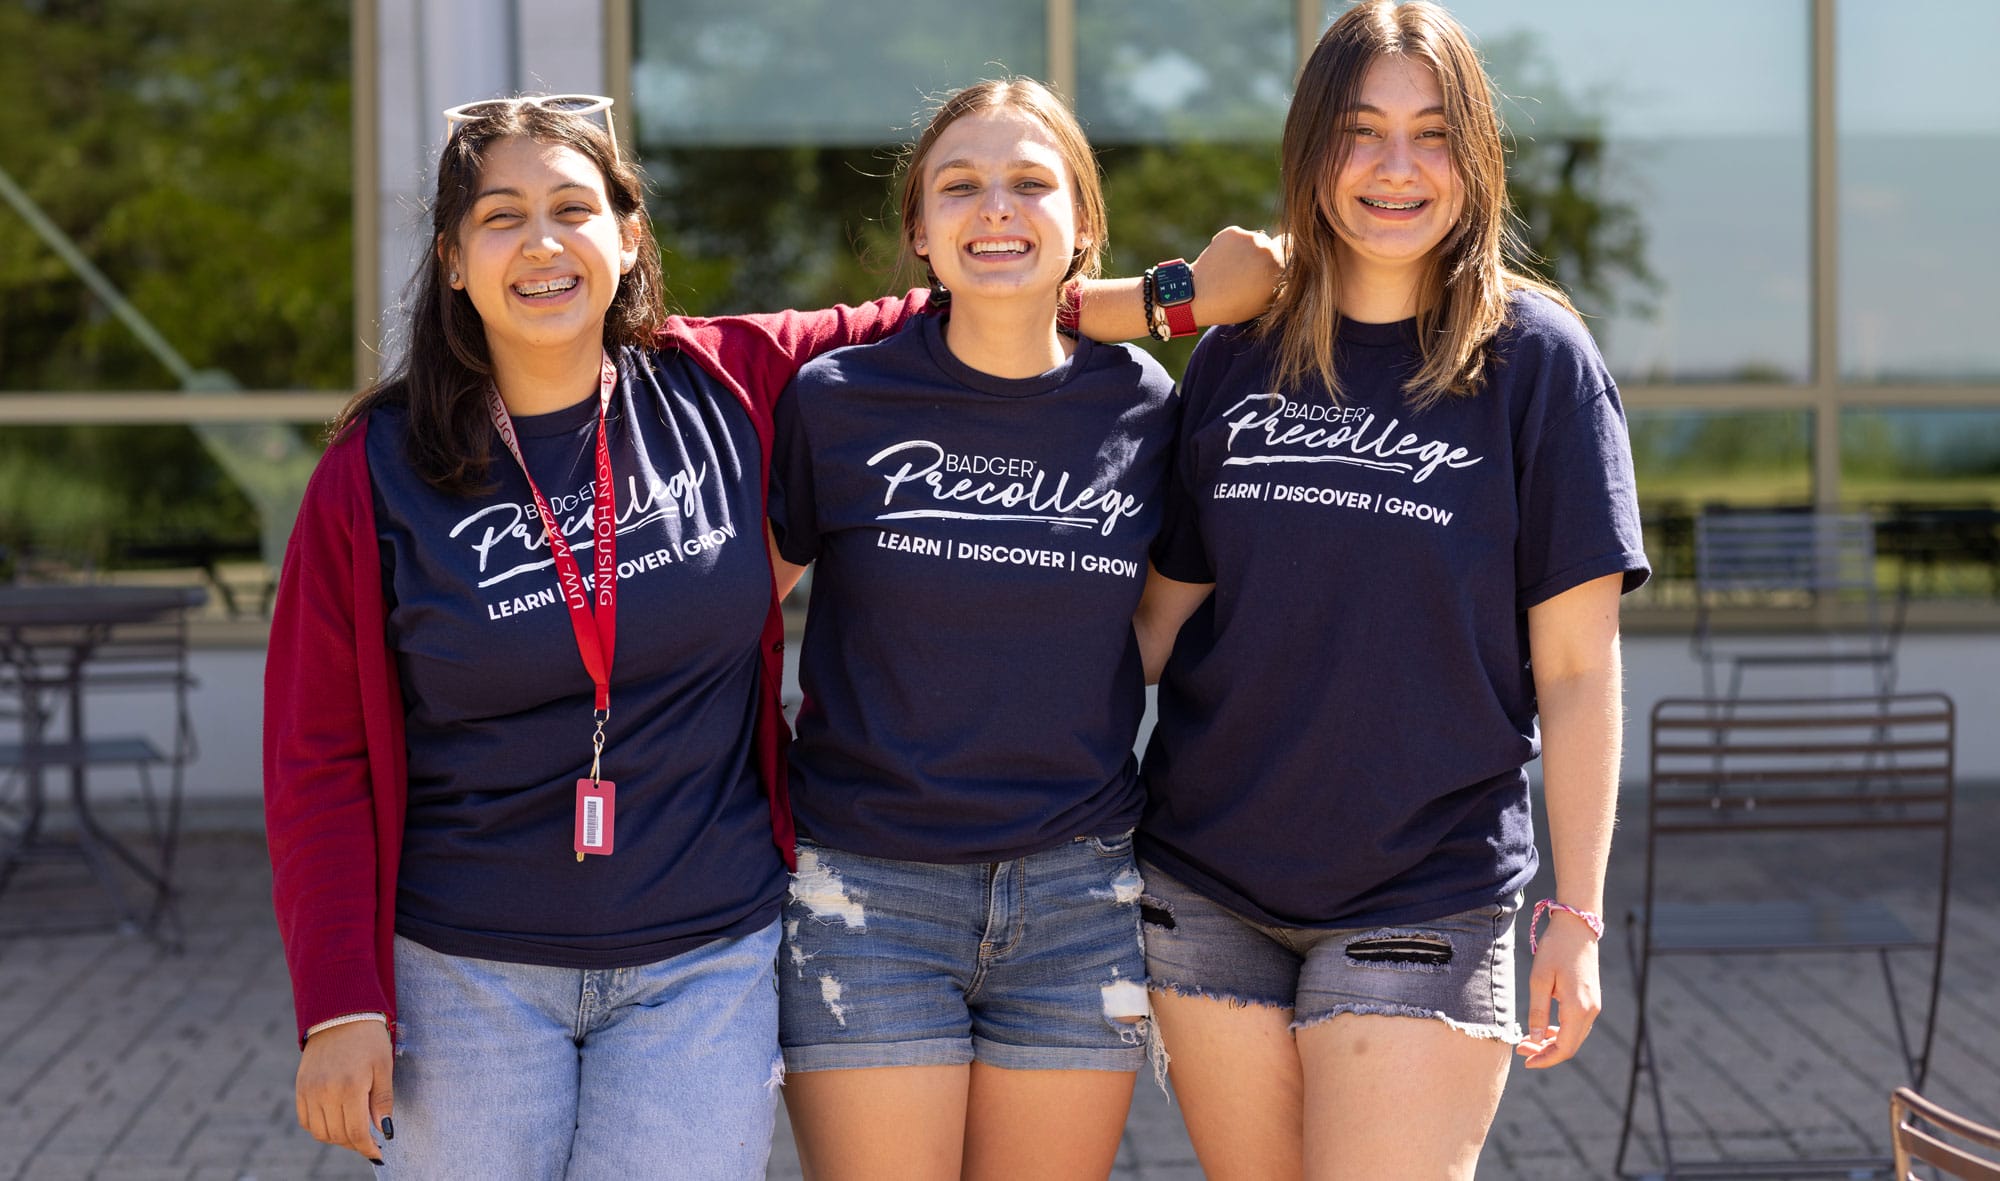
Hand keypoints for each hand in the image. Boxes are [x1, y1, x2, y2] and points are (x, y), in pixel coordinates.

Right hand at [296, 1020, 393, 1163]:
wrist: (340, 1014)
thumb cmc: (368, 1039)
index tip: (378, 1154)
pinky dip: (320, 1128)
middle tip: (369, 1141)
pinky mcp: (300, 1087)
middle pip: (337, 1135)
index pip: (355, 1132)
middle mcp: (325, 1091)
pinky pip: (306, 1121)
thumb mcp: (383, 1067)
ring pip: (320, 1132)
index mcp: (349, 1086)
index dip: (367, 1148)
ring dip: (338, 1138)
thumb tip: (385, 1131)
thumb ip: (383, 1101)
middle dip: (355, 1144)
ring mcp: (309, 1090)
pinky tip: (336, 1121)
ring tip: (354, 1131)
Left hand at [1189, 227, 1285, 325]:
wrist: (1199, 295)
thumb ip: (1280, 282)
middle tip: (1247, 272)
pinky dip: (1232, 246)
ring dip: (1247, 250)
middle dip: (1262, 256)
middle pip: (1271, 245)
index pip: (1291, 248)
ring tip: (1232, 269)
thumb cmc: (1232, 305)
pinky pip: (1237, 237)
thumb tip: (1288, 270)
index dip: (1283, 255)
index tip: (1273, 264)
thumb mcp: (1265, 302)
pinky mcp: (1232, 232)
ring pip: (1253, 240)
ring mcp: (1249, 237)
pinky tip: (1222, 262)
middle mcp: (1268, 248)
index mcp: (1279, 266)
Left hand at [1514, 912, 1601, 1068]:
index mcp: (1578, 1008)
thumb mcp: (1539, 980)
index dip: (1545, 1059)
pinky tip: (1544, 1030)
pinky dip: (1561, 1032)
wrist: (1577, 927)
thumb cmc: (1555, 949)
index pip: (1564, 1048)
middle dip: (1546, 1053)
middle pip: (1570, 1046)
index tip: (1526, 1062)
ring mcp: (1594, 1006)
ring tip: (1528, 1041)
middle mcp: (1591, 1011)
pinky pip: (1577, 1025)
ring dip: (1552, 1043)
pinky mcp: (1592, 1000)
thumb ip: (1537, 1011)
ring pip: (1574, 1037)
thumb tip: (1535, 1040)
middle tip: (1521, 1050)